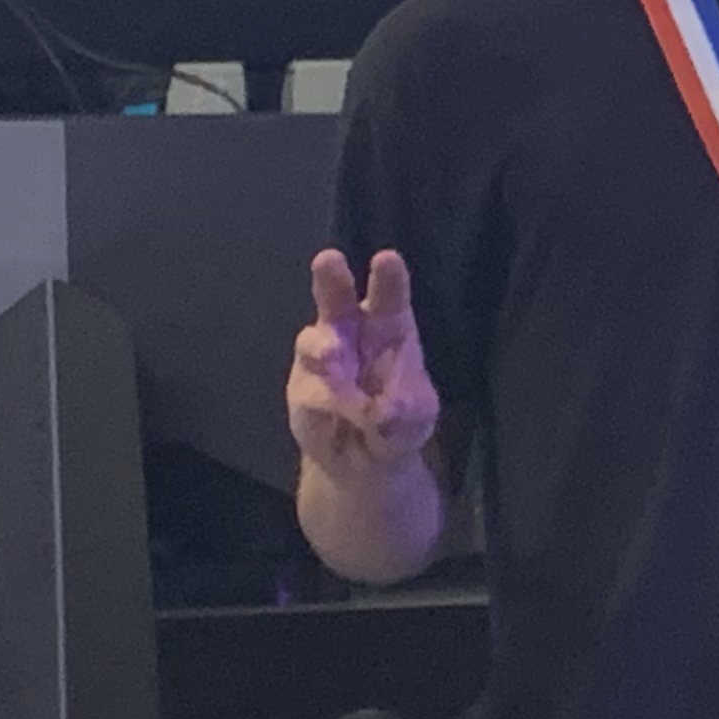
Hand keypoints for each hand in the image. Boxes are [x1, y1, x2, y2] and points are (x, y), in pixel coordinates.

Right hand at [288, 250, 439, 476]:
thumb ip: (406, 408)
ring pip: (315, 342)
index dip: (388, 278)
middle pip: (336, 297)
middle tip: (327, 260)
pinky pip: (312, 391)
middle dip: (331, 279)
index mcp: (388, 325)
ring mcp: (320, 357)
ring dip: (326, 349)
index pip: (389, 296)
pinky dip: (333, 405)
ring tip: (334, 359)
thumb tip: (383, 410)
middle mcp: (349, 331)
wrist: (364, 459)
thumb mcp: (416, 415)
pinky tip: (350, 416)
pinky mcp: (301, 387)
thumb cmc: (398, 418)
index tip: (387, 259)